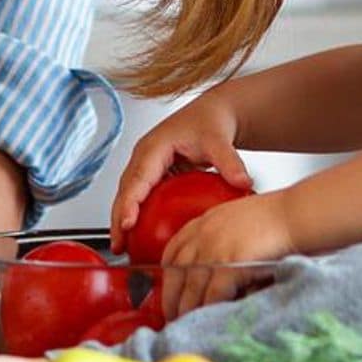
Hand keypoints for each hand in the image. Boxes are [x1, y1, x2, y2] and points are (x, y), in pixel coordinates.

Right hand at [109, 81, 254, 254]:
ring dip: (122, 220)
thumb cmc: (209, 122)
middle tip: (119, 244)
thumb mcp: (219, 141)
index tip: (127, 223)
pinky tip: (142, 238)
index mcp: (153, 147)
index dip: (129, 202)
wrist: (211, 114)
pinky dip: (137, 216)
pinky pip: (140, 197)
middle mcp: (144, 157)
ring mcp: (146, 166)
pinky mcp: (152, 175)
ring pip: (128, 196)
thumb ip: (230, 162)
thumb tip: (243, 183)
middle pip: (125, 191)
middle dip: (118, 218)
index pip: (137, 178)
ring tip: (123, 247)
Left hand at [157, 192, 293, 319]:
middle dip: (171, 299)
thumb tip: (219, 269)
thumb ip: (224, 239)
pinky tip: (211, 320)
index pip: (173, 250)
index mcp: (204, 222)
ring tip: (187, 325)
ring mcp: (214, 249)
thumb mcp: (240, 220)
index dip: (167, 274)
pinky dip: (210, 309)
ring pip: (191, 288)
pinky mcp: (229, 264)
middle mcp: (203, 235)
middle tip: (172, 316)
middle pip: (175, 273)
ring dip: (188, 310)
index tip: (168, 290)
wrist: (298, 215)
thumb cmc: (280, 219)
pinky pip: (212, 295)